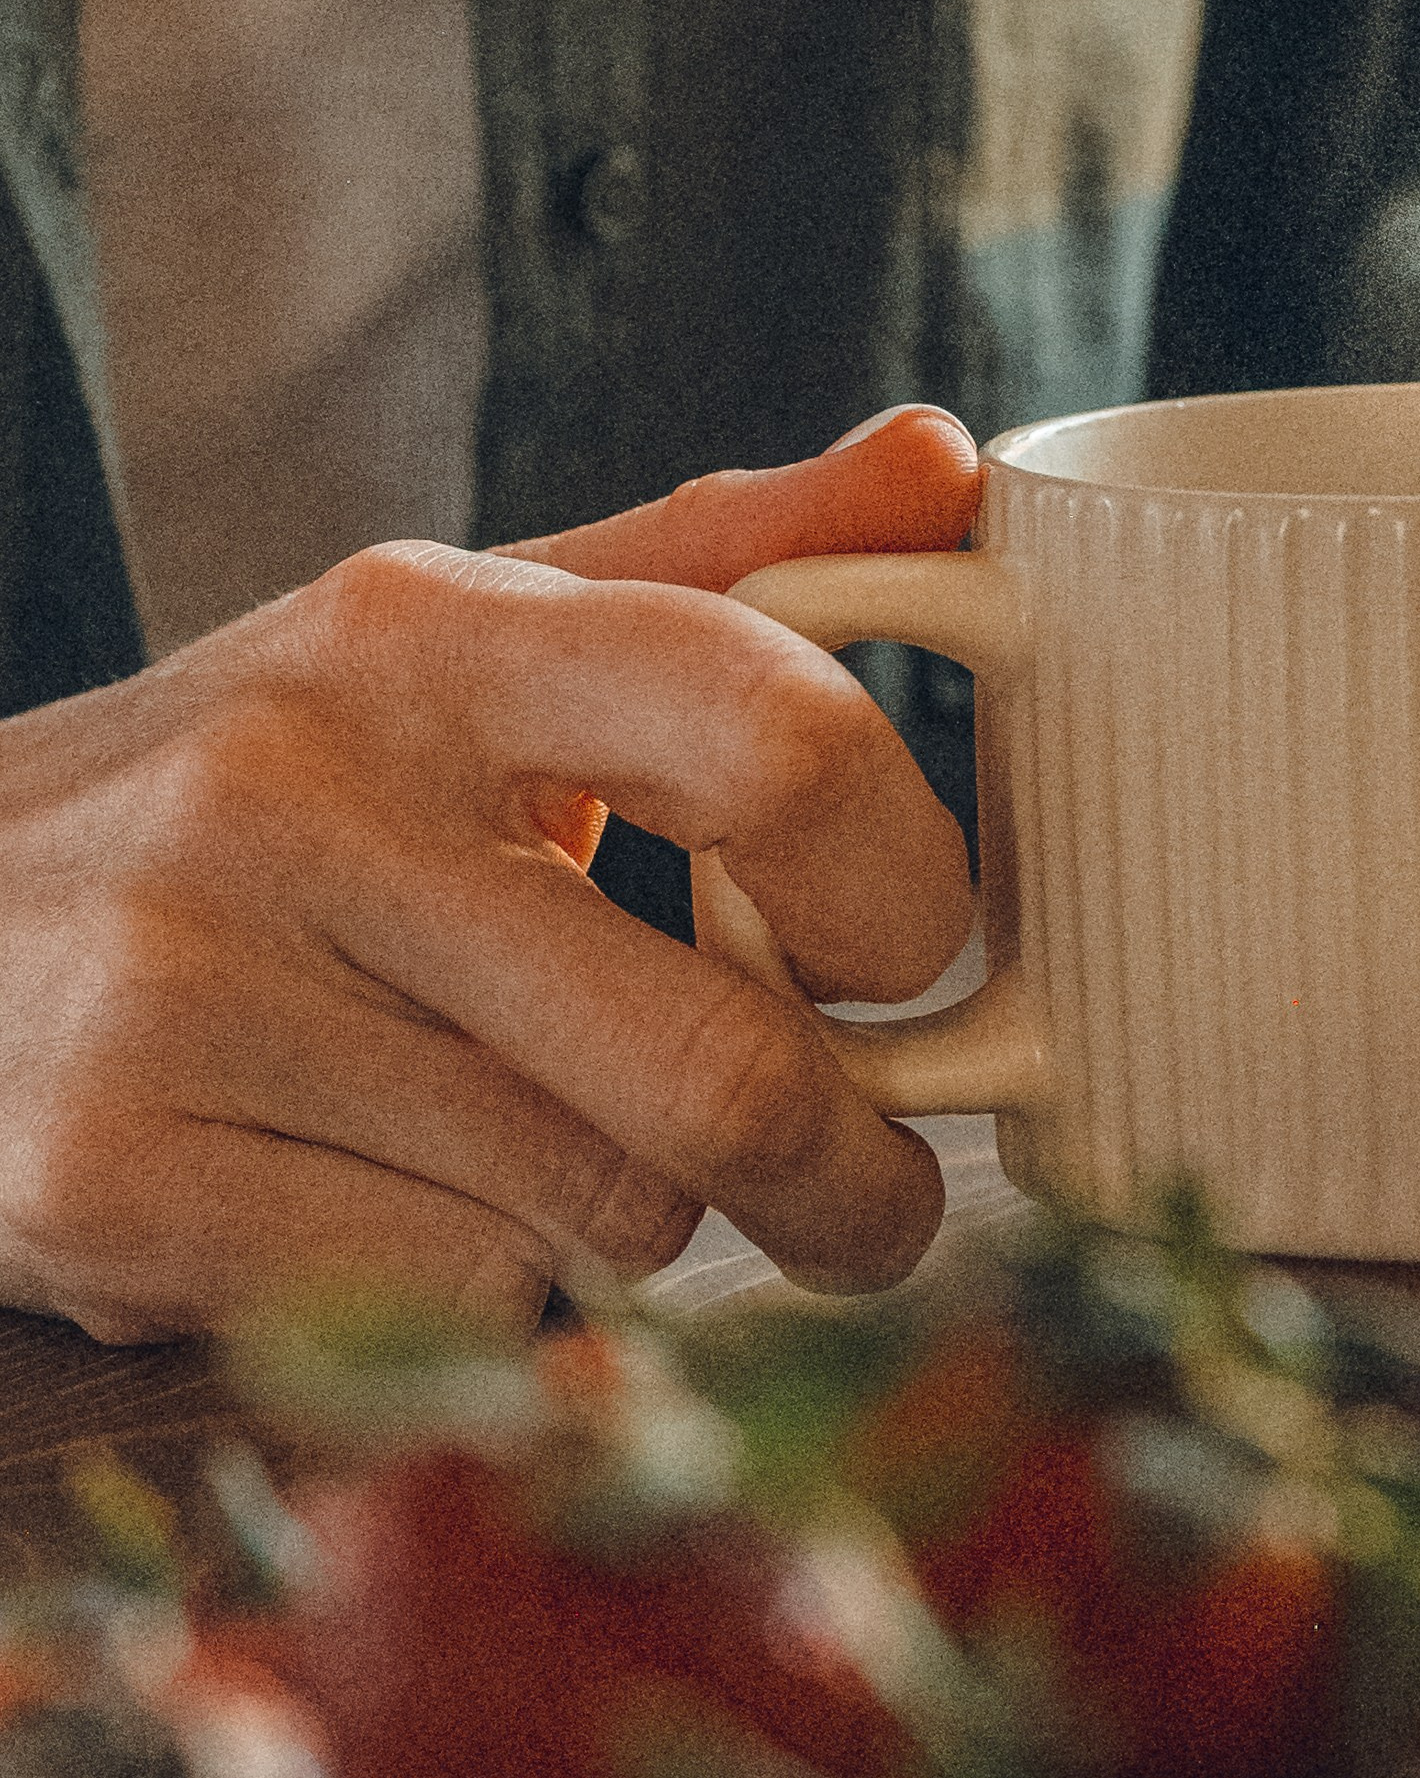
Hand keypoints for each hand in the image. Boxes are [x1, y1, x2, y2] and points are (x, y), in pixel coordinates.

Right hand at [0, 408, 981, 1340]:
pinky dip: (483, 1300)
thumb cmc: (256, 792)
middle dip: (850, 1178)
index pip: (772, 731)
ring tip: (547, 1154)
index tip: (913, 960)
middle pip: (721, 1073)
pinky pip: (451, 1312)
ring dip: (636, 1227)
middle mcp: (299, 793)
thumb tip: (946, 465)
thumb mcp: (458, 637)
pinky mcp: (115, 1183)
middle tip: (863, 1194)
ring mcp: (191, 995)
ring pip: (600, 1217)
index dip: (906, 886)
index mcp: (423, 631)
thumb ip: (717, 563)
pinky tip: (394, 1212)